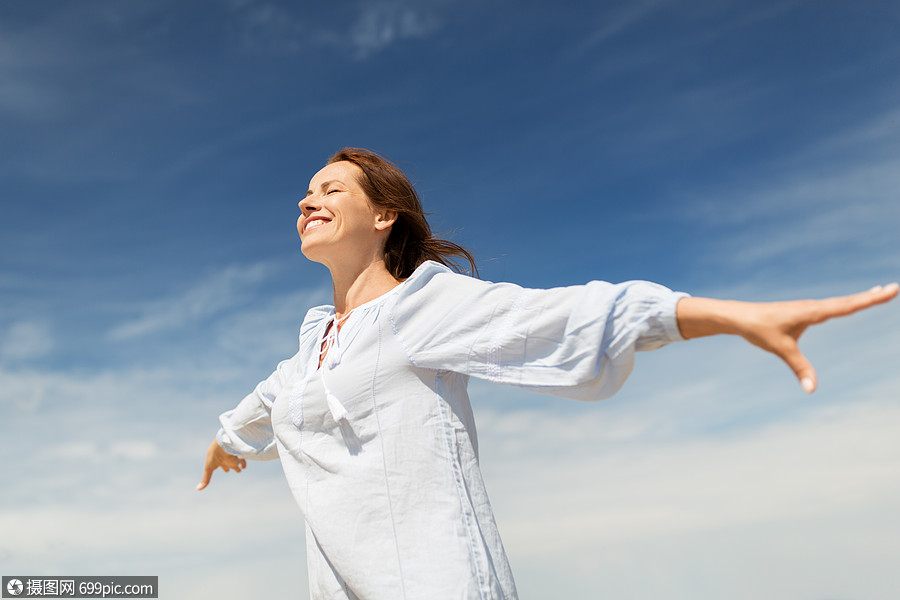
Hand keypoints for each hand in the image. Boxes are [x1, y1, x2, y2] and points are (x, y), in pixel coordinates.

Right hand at [196, 438, 246, 490]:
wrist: (222, 445)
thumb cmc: (214, 456)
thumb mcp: (209, 468)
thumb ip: (206, 479)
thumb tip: (198, 489)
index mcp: (218, 460)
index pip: (222, 464)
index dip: (225, 467)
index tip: (227, 470)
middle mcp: (226, 458)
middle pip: (230, 463)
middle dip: (233, 466)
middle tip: (237, 470)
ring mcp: (232, 456)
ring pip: (237, 461)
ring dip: (240, 464)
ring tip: (243, 467)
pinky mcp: (238, 455)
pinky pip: (243, 459)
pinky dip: (243, 463)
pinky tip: (244, 466)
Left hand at [676, 282, 897, 392]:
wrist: (740, 316)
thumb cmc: (760, 329)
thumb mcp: (781, 350)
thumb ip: (799, 369)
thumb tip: (811, 390)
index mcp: (812, 312)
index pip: (848, 305)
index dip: (870, 299)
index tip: (890, 289)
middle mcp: (813, 306)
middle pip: (848, 301)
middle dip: (871, 296)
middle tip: (894, 288)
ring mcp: (808, 308)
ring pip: (839, 302)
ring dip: (859, 298)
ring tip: (879, 293)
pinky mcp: (802, 312)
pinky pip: (829, 306)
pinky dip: (844, 303)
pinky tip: (848, 304)